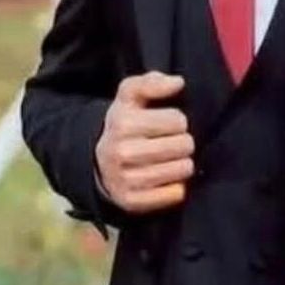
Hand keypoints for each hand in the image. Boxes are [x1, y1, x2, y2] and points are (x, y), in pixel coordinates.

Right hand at [95, 72, 193, 213]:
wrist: (99, 162)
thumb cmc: (125, 125)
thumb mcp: (130, 97)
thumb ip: (151, 82)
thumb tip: (178, 83)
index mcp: (122, 122)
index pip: (178, 120)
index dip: (177, 120)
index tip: (168, 124)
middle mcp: (122, 151)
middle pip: (184, 145)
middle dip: (183, 142)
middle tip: (171, 144)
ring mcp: (126, 179)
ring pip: (183, 169)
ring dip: (182, 164)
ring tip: (170, 160)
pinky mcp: (132, 202)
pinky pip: (176, 194)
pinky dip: (176, 187)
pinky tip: (165, 179)